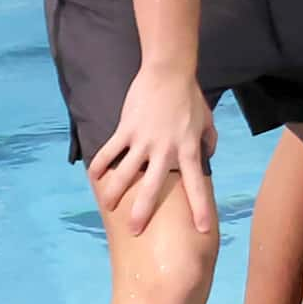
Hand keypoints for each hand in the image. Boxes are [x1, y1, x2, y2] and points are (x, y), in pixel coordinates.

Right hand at [92, 65, 217, 233]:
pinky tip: (93, 177)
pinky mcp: (126, 129)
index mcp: (188, 149)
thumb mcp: (207, 121)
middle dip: (143, 212)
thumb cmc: (189, 97)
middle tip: (135, 231)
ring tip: (108, 206)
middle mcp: (165, 149)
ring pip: (124, 173)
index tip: (202, 229)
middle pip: (152, 187)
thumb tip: (208, 156)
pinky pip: (109, 151)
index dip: (200, 207)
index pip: (195, 184)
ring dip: (113, 192)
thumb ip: (209, 141)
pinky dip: (99, 165)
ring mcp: (143, 140)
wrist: (169, 72)